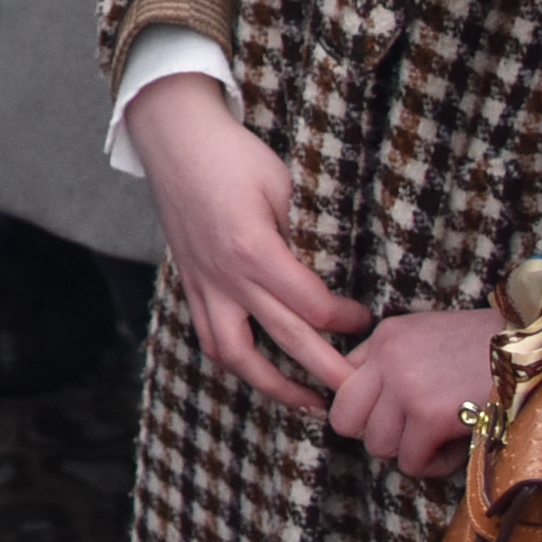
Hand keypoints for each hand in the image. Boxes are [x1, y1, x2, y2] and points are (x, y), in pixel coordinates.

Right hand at [120, 72, 365, 419]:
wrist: (174, 137)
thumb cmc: (233, 154)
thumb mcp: (283, 185)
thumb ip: (305, 233)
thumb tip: (333, 271)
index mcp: (254, 249)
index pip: (312, 306)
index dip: (348, 320)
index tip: (368, 319)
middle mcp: (226, 276)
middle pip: (285, 340)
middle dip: (328, 373)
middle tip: (359, 397)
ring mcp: (204, 284)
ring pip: (236, 355)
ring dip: (274, 386)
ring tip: (307, 403)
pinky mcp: (191, 283)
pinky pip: (209, 337)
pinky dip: (236, 362)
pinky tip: (260, 371)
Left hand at [330, 307, 509, 484]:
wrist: (535, 349)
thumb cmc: (488, 348)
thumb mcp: (430, 338)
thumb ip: (395, 363)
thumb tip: (373, 410)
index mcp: (384, 337)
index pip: (343, 383)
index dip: (367, 409)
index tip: (392, 418)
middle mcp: (386, 358)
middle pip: (345, 420)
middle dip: (375, 435)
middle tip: (409, 436)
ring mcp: (405, 387)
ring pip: (378, 446)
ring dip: (410, 452)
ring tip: (441, 440)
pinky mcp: (429, 417)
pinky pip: (411, 462)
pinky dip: (434, 465)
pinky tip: (457, 448)